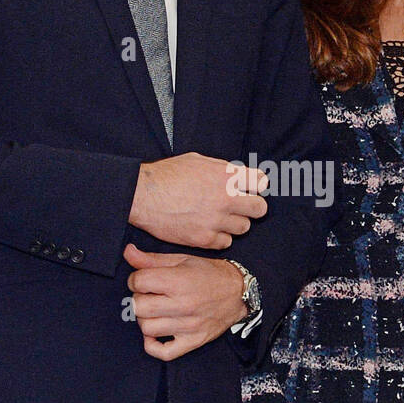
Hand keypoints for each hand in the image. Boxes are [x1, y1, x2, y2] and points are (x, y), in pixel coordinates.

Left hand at [124, 245, 245, 359]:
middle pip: (139, 307)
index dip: (136, 279)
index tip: (144, 280)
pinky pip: (163, 352)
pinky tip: (156, 332)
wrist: (239, 293)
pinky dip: (153, 345)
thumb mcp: (182, 260)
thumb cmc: (210, 274)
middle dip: (139, 299)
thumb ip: (152, 259)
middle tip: (149, 295)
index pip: (138, 282)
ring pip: (147, 328)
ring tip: (155, 311)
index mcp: (179, 281)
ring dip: (146, 319)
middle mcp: (183, 305)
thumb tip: (128, 253)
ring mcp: (188, 326)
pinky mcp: (193, 342)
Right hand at [128, 153, 267, 248]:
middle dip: (252, 206)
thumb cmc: (166, 175)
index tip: (249, 188)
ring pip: (244, 228)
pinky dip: (219, 237)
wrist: (142, 195)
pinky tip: (208, 228)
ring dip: (235, 223)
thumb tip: (238, 175)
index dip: (255, 185)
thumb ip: (222, 169)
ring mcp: (216, 220)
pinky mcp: (204, 239)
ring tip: (219, 217)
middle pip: (259, 208)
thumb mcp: (198, 160)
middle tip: (240, 206)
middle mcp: (225, 198)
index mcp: (226, 176)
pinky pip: (225, 242)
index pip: (261, 182)